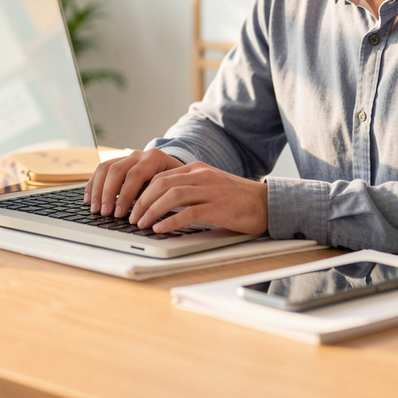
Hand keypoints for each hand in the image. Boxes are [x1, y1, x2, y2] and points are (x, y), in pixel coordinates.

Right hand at [83, 148, 183, 217]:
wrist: (177, 170)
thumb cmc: (176, 183)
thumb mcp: (174, 188)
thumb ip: (160, 197)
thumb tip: (147, 216)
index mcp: (155, 158)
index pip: (135, 175)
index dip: (126, 195)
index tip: (120, 214)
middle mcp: (139, 154)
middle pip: (117, 170)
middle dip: (108, 193)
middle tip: (105, 213)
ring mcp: (127, 157)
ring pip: (105, 168)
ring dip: (97, 190)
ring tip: (95, 209)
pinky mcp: (118, 162)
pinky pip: (101, 170)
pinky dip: (92, 185)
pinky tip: (89, 200)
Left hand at [127, 161, 267, 235]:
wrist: (266, 203)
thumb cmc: (236, 199)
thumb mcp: (209, 186)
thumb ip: (189, 188)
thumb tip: (160, 202)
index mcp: (197, 169)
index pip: (161, 176)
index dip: (142, 190)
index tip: (132, 204)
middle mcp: (201, 176)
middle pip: (162, 184)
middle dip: (142, 201)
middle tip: (131, 216)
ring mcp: (210, 190)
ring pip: (171, 196)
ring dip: (152, 210)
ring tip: (142, 223)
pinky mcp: (218, 207)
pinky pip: (189, 213)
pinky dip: (171, 221)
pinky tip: (161, 228)